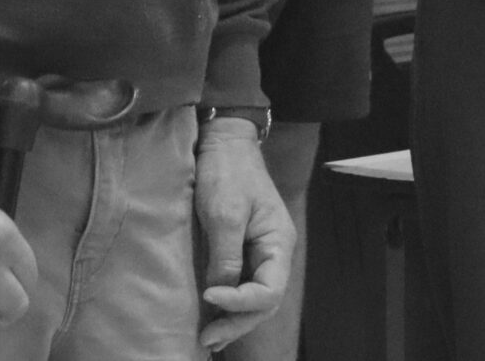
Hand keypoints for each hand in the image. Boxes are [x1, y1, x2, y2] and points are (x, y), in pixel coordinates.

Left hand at [195, 122, 295, 350]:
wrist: (224, 144)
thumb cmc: (227, 172)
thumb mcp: (225, 214)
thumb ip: (226, 257)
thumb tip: (221, 293)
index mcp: (278, 241)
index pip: (269, 290)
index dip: (240, 302)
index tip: (208, 296)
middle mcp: (273, 252)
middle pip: (265, 302)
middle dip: (237, 322)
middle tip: (206, 339)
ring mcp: (258, 252)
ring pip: (254, 299)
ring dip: (234, 320)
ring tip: (208, 339)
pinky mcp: (242, 250)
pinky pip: (241, 286)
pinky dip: (229, 307)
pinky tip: (212, 319)